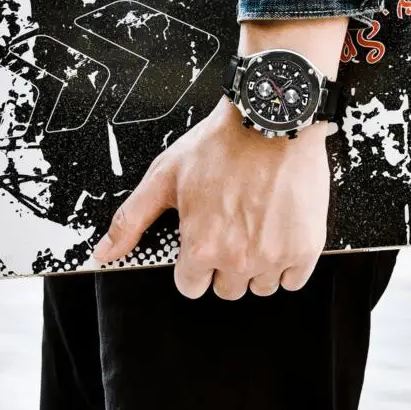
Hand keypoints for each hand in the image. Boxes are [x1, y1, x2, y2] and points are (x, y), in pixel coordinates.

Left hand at [90, 96, 330, 298]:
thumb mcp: (165, 176)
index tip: (204, 240)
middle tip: (232, 229)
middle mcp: (238, 259)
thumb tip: (104, 254)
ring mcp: (275, 255)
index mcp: (200, 246)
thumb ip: (131, 220)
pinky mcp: (306, 247)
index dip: (194, 262)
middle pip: (228, 289)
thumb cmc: (221, 143)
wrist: (273, 119)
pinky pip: (294, 280)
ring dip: (257, 266)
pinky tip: (280, 235)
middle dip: (225, 265)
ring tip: (258, 228)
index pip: (191, 286)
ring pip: (261, 286)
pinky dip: (288, 264)